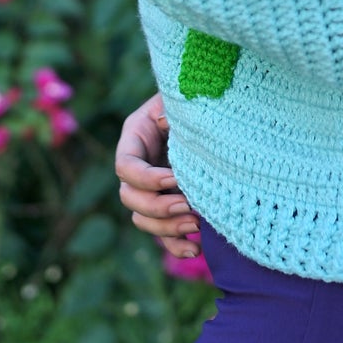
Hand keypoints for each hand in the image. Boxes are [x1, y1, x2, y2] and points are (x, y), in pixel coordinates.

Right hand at [115, 91, 199, 258]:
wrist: (216, 106)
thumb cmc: (200, 93)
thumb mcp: (186, 95)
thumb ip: (174, 108)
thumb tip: (163, 122)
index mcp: (136, 136)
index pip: (125, 166)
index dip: (147, 178)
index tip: (176, 179)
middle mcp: (140, 165)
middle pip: (129, 198)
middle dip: (158, 206)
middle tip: (188, 206)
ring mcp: (152, 188)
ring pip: (142, 219)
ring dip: (167, 228)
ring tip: (198, 225)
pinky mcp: (169, 205)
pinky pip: (163, 234)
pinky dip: (176, 245)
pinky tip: (196, 250)